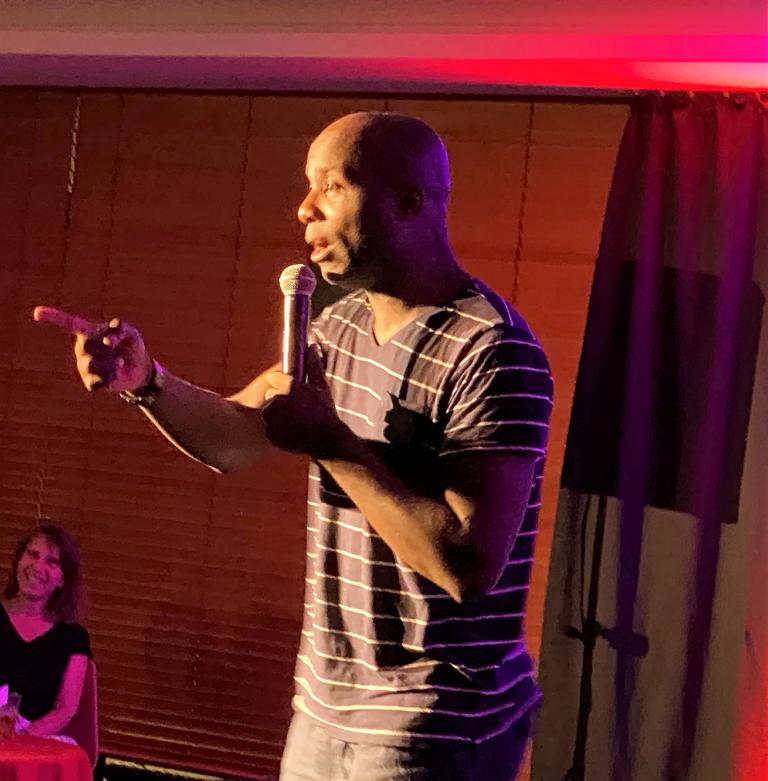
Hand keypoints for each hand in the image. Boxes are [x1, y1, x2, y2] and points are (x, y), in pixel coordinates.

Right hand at [33, 306, 151, 392]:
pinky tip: (115, 375)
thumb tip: (108, 340)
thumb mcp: (132, 333)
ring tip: (120, 362)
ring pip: (91, 365)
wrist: (139, 369)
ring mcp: (84, 366)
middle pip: (86, 346)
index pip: (69, 323)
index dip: (54, 317)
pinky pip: (96, 382)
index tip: (37, 313)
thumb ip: (122, 329)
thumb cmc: (131, 346)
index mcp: (89, 332)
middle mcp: (82, 348)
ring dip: (111, 363)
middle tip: (117, 347)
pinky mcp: (90, 382)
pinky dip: (111, 378)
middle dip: (107, 347)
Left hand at [262, 347, 348, 458]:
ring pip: (270, 413)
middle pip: (271, 396)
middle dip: (281, 401)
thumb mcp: (321, 386)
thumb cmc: (326, 411)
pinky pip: (270, 428)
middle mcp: (278, 401)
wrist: (328, 440)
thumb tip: (311, 346)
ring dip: (278, 416)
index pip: (274, 379)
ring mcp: (273, 419)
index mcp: (288, 386)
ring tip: (297, 422)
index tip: (292, 393)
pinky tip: (293, 431)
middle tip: (298, 410)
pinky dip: (278, 430)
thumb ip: (313, 366)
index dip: (282, 386)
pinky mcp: (271, 434)